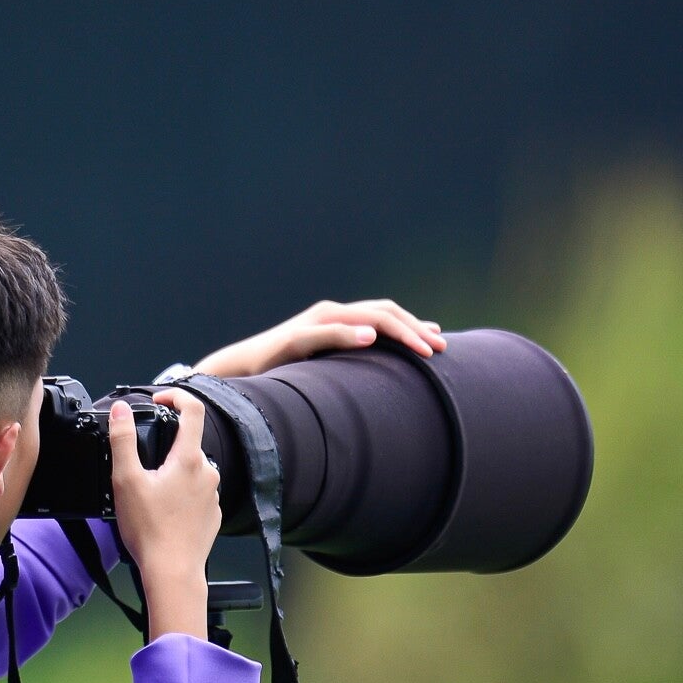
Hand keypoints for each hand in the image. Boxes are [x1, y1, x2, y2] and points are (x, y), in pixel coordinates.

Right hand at [109, 390, 220, 640]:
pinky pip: (197, 494)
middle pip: (188, 444)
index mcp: (189, 459)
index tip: (159, 399)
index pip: (193, 410)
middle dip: (165, 448)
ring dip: (172, 474)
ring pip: (192, 471)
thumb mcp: (126, 481)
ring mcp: (213, 495)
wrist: (172, 572)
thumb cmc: (149, 530)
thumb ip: (122, 440)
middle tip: (140, 468)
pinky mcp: (213, 515)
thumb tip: (121, 410)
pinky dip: (180, 496)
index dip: (176, 396)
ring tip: (149, 496)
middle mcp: (207, 473)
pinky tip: (163, 513)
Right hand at [193, 299, 447, 377]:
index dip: (415, 326)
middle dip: (414, 329)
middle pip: (383, 312)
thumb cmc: (286, 371)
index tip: (442, 345)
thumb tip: (386, 368)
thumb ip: (353, 359)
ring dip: (396, 329)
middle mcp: (331, 314)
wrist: (241, 371)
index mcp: (342, 320)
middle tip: (440, 349)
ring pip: (363, 317)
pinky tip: (371, 337)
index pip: (387, 314)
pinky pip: (327, 332)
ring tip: (421, 346)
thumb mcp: (328, 365)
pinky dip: (350, 332)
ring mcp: (314, 323)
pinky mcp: (295, 337)